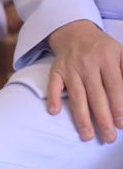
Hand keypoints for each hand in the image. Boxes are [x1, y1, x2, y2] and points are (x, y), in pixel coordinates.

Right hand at [45, 19, 122, 142]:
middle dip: (103, 118)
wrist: (75, 31)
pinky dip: (52, 98)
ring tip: (87, 135)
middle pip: (96, 95)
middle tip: (108, 137)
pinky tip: (54, 112)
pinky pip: (53, 85)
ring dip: (81, 116)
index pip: (114, 86)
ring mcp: (70, 68)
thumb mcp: (122, 53)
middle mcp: (87, 64)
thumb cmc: (103, 48)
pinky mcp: (56, 70)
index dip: (118, 106)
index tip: (121, 124)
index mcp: (107, 59)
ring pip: (76, 95)